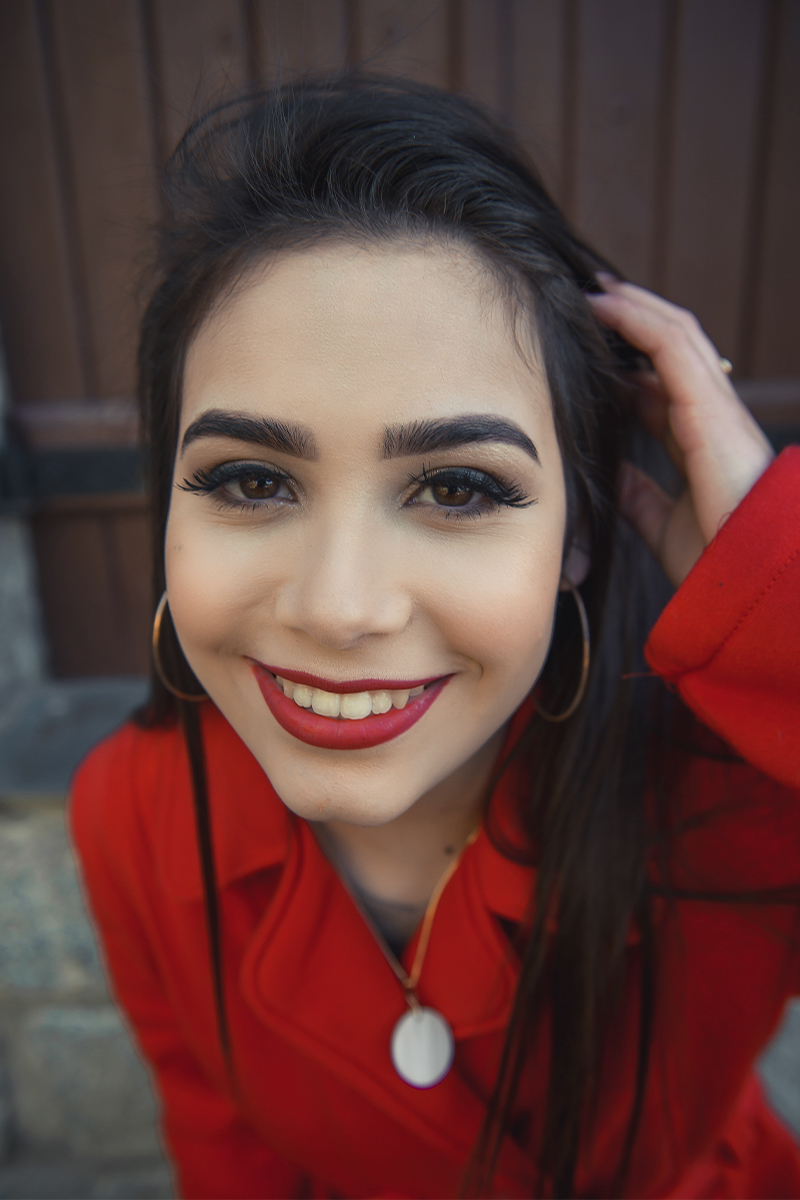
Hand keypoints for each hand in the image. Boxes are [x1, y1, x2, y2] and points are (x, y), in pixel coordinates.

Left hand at [587, 276, 774, 587]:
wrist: (748, 574)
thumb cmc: (715, 556)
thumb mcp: (659, 522)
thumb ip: (636, 495)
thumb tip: (606, 474)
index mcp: (698, 440)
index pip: (659, 387)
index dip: (625, 365)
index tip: (588, 352)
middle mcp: (709, 415)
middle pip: (670, 351)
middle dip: (632, 321)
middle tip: (589, 300)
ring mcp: (714, 405)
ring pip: (675, 334)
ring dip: (633, 307)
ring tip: (594, 291)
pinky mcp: (710, 402)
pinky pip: (672, 344)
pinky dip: (637, 319)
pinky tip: (605, 306)